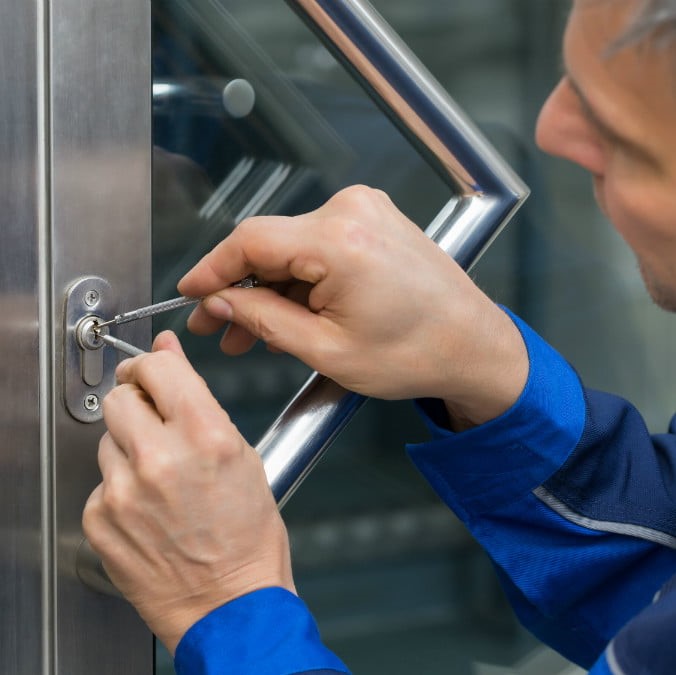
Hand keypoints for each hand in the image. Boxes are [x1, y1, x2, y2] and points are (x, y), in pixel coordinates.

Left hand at [82, 331, 294, 653]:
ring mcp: (124, 491)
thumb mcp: (242, 455)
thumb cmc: (246, 538)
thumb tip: (167, 355)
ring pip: (107, 438)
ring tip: (160, 476)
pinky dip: (120, 486)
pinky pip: (100, 481)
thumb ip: (198, 400)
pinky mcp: (100, 519)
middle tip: (155, 422)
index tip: (150, 369)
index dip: (152, 364)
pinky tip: (148, 506)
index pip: (156, 367)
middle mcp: (160, 458)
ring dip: (129, 446)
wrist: (229, 604)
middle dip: (137, 402)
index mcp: (204, 435)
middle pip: (120, 397)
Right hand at [179, 185, 527, 426]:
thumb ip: (263, 320)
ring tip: (253, 333)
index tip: (190, 293)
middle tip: (220, 328)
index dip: (211, 269)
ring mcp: (366, 212)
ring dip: (270, 289)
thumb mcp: (326, 350)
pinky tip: (288, 313)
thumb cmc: (416, 354)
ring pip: (292, 248)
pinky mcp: (374, 222)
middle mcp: (353, 212)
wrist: (473, 346)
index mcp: (340, 241)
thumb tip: (220, 302)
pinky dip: (299, 279)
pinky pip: (318, 247)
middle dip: (240, 289)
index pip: (250, 241)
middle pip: (270, 245)